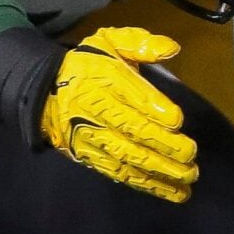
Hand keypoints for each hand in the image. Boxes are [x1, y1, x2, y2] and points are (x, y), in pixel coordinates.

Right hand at [40, 28, 197, 200]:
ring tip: (187, 180)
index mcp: (102, 79)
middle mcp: (95, 110)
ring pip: (126, 157)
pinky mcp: (89, 156)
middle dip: (162, 146)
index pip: (129, 96)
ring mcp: (90, 136)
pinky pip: (118, 173)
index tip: (176, 120)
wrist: (43, 91)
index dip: (153, 109)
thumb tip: (171, 48)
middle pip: (130, 130)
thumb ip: (139, 43)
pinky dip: (145, 184)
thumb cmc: (88, 65)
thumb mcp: (109, 42)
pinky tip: (170, 192)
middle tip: (190, 156)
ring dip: (158, 171)